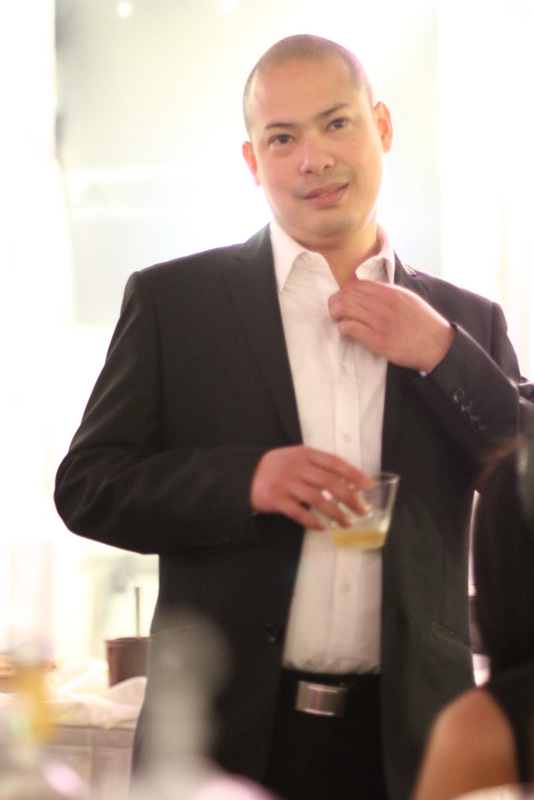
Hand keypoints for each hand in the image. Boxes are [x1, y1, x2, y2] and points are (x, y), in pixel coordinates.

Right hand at [250, 445, 371, 528]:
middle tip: (362, 510)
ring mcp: (286, 484)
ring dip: (335, 513)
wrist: (245, 475)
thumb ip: (317, 465)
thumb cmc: (276, 467)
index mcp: (305, 454)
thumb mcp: (295, 457)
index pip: (334, 462)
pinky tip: (322, 527)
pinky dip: (312, 521)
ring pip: (317, 499)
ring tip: (347, 523)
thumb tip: (346, 480)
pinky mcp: (277, 500)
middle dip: (349, 498)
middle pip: (329, 482)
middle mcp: (297, 467)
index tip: (367, 485)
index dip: (353, 474)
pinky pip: (299, 513)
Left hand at [328, 280, 454, 372]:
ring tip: (337, 319)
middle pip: (347, 294)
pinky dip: (343, 327)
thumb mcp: (409, 299)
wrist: (437, 345)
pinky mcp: (377, 339)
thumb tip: (370, 292)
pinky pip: (351, 328)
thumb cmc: (424, 324)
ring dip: (335, 313)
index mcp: (391, 292)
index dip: (345, 290)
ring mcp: (379, 321)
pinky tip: (345, 330)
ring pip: (345, 308)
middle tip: (334, 310)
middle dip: (335, 301)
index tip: (342, 298)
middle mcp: (383, 304)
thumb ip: (389, 294)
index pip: (358, 284)